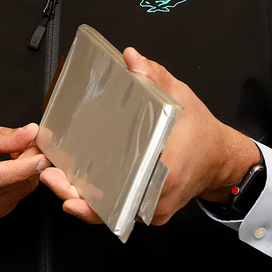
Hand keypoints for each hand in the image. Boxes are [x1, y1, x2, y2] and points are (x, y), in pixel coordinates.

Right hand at [0, 119, 47, 247]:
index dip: (25, 165)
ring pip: (22, 190)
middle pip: (16, 183)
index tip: (42, 152)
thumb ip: (1, 135)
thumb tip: (30, 133)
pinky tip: (10, 168)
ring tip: (15, 153)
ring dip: (28, 170)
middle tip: (29, 142)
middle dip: (32, 160)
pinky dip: (21, 180)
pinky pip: (19, 196)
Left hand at [41, 47, 259, 226]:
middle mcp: (157, 195)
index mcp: (166, 170)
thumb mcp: (180, 98)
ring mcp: (153, 209)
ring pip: (111, 212)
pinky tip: (76, 191)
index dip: (87, 183)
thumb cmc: (202, 133)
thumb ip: (154, 76)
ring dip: (82, 198)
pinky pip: (119, 212)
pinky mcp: (150, 213)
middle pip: (109, 203)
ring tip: (55, 181)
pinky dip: (97, 203)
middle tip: (49, 175)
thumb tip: (131, 59)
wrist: (222, 161)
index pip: (121, 181)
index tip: (63, 176)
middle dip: (74, 192)